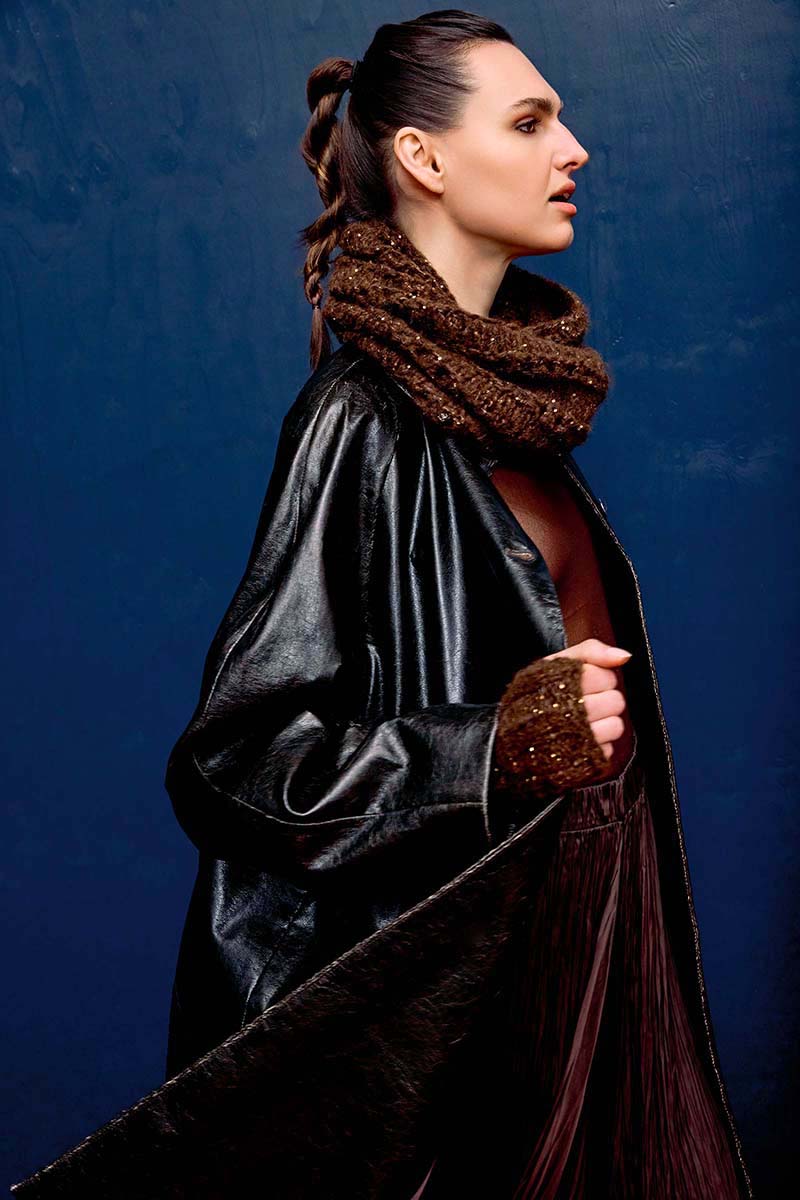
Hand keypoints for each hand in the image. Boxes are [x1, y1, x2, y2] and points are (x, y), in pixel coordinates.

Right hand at [543, 638, 630, 759]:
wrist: (510, 737)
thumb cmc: (533, 696)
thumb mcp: (554, 662)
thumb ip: (591, 650)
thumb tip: (623, 656)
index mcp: (565, 683)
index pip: (607, 677)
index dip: (597, 678)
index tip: (580, 682)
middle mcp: (571, 711)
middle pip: (616, 701)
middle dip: (603, 700)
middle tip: (580, 702)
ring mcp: (577, 740)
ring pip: (616, 726)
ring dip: (603, 724)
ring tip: (581, 722)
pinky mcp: (581, 760)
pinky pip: (608, 750)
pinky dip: (596, 745)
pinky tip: (579, 740)